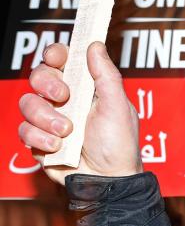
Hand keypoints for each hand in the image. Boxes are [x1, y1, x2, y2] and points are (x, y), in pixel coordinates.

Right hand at [18, 42, 141, 184]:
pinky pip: (24, 131)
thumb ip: (106, 76)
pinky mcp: (39, 141)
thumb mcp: (118, 107)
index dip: (55, 53)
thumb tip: (95, 44)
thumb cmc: (119, 144)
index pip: (62, 61)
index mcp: (85, 88)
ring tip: (67, 131)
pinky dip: (40, 139)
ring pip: (27, 103)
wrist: (109, 181)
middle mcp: (65, 101)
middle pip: (38, 76)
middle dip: (47, 83)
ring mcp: (49, 120)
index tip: (57, 57)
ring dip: (46, 117)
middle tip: (64, 97)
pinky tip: (58, 147)